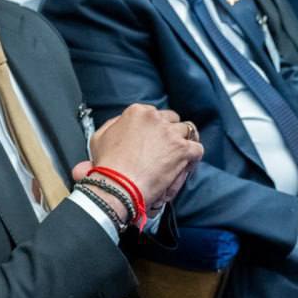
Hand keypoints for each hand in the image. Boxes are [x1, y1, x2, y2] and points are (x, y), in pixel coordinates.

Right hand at [76, 104, 202, 208]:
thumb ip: (113, 126)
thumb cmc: (107, 165)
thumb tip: (120, 125)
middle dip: (170, 133)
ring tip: (177, 156)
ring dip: (183, 143)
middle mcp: (156, 118)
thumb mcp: (99, 138)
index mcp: (137, 112)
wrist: (118, 185)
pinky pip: (197, 149)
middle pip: (172, 120)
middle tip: (166, 148)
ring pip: (187, 131)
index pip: (155, 114)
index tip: (154, 139)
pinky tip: (185, 165)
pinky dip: (193, 158)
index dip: (156, 128)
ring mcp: (171, 133)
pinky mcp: (182, 150)